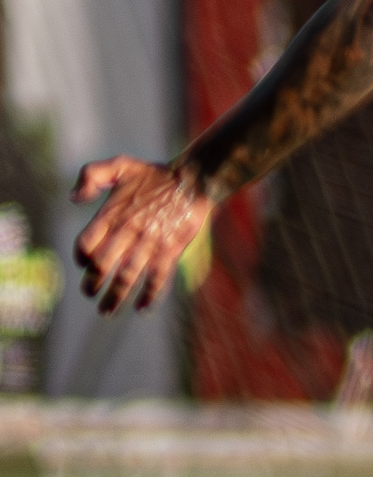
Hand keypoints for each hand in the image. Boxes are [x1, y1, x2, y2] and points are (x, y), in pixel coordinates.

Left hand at [70, 157, 215, 313]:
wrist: (194, 181)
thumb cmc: (156, 174)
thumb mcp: (120, 165)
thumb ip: (91, 176)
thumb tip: (73, 199)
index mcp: (112, 214)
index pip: (86, 243)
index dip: (81, 258)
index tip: (84, 265)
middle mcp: (128, 232)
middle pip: (102, 266)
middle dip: (93, 284)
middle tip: (89, 294)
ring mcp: (150, 243)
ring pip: (127, 277)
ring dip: (115, 296)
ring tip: (107, 311)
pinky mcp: (170, 250)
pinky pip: (158, 278)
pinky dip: (150, 296)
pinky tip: (143, 308)